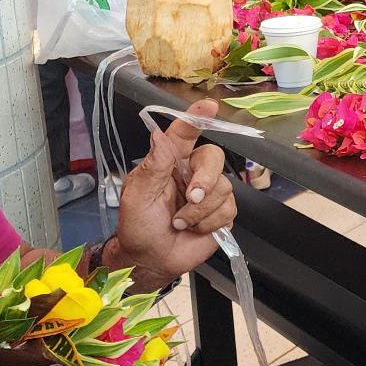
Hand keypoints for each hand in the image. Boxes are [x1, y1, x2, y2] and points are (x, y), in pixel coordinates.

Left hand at [116, 99, 238, 287]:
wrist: (150, 260)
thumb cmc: (137, 226)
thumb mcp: (137, 195)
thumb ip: (153, 166)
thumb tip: (159, 135)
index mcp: (170, 162)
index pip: (185, 134)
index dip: (197, 117)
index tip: (209, 105)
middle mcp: (192, 173)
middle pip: (214, 158)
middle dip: (205, 179)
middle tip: (191, 198)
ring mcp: (209, 193)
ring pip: (223, 188)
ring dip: (198, 212)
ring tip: (179, 222)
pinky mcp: (221, 214)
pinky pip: (228, 210)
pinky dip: (208, 223)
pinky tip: (193, 229)